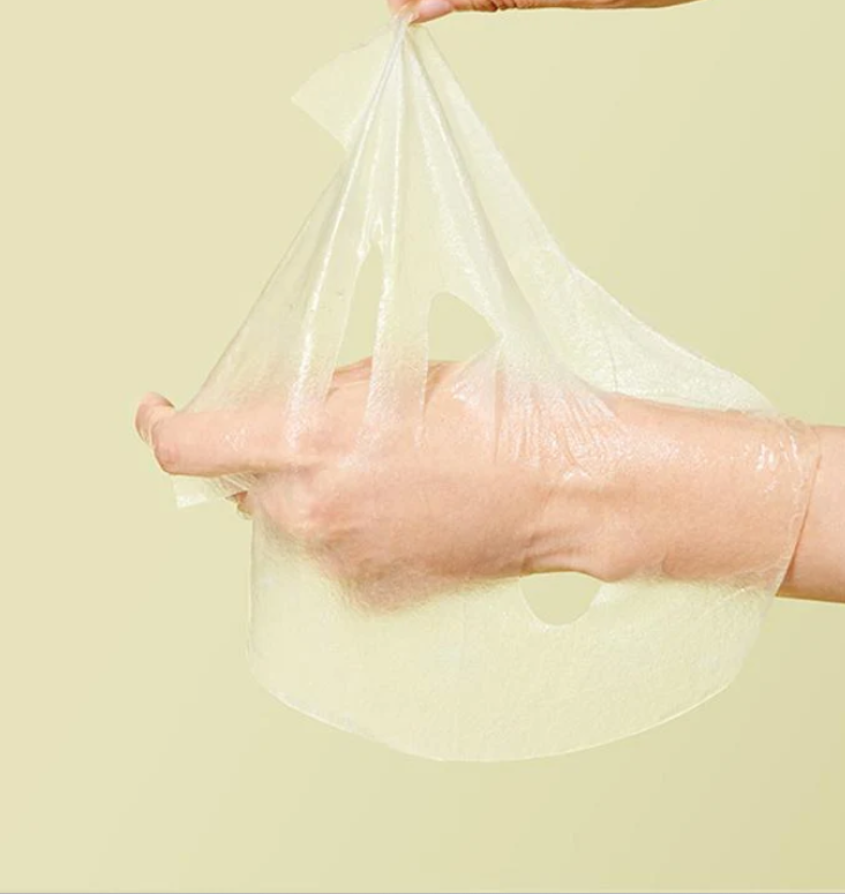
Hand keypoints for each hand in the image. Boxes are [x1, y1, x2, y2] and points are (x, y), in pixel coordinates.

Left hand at [136, 359, 809, 608]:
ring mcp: (344, 557)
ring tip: (379, 463)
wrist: (564, 484)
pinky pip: (333, 551)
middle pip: (242, 486)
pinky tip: (403, 499)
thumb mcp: (399, 376)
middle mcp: (314, 510)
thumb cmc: (499, 413)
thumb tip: (286, 407)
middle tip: (315, 428)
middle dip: (264, 454)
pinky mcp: (375, 587)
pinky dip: (346, 524)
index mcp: (313, 442)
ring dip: (308, 489)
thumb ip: (324, 395)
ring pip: (289, 520)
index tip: (162, 412)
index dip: (164, 425)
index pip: (195, 445)